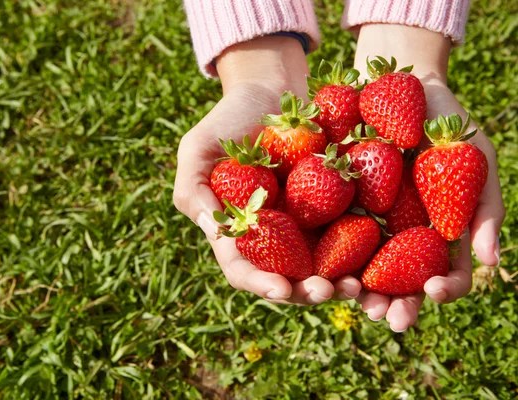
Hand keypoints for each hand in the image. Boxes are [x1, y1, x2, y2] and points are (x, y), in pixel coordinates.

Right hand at [174, 36, 360, 304]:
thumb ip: (193, 190)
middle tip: (327, 291)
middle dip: (306, 291)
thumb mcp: (197, 150)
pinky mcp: (336, 205)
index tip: (281, 289)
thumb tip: (215, 232)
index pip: (243, 269)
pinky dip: (364, 250)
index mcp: (239, 230)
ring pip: (323, 265)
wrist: (272, 89)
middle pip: (288, 278)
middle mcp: (274, 235)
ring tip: (357, 286)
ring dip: (339, 281)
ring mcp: (306, 223)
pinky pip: (351, 233)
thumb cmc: (229, 119)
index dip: (260, 284)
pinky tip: (379, 254)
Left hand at [353, 24, 504, 330]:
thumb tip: (491, 263)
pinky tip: (316, 264)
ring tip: (350, 300)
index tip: (433, 291)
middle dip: (396, 303)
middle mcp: (400, 236)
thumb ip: (485, 209)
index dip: (443, 289)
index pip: (444, 274)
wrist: (402, 86)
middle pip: (400, 281)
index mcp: (436, 234)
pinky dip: (324, 250)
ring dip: (357, 289)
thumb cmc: (447, 125)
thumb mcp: (476, 161)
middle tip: (388, 318)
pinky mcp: (336, 205)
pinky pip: (329, 232)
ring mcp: (367, 222)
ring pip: (362, 266)